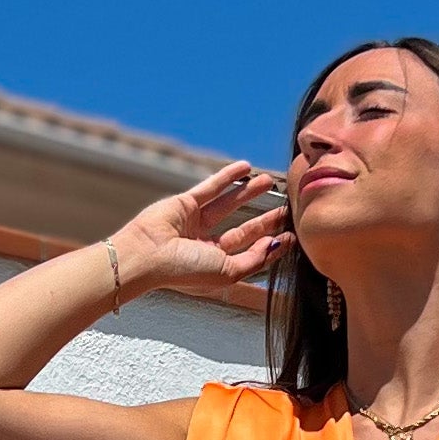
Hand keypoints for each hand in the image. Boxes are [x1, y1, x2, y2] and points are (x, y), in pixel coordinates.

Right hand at [108, 163, 291, 300]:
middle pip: (243, 230)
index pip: (249, 254)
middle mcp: (206, 246)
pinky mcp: (185, 203)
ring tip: (268, 181)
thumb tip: (276, 245)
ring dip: (248, 192)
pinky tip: (244, 167)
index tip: (291, 235)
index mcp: (215, 266)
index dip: (271, 244)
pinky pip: (211, 187)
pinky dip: (227, 176)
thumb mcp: (228, 272)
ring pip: (228, 205)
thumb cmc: (183, 271)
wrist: (146, 257)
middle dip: (265, 219)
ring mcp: (195, 224)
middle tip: (286, 208)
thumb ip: (254, 260)